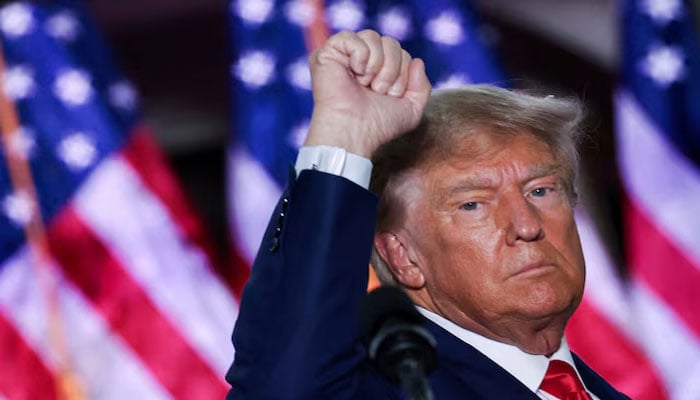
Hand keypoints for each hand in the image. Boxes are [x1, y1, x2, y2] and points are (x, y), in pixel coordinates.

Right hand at [305, 30, 430, 157]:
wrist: (355, 131)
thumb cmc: (379, 125)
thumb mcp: (411, 109)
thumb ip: (422, 86)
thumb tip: (417, 61)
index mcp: (377, 71)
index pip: (401, 53)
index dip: (402, 73)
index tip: (389, 95)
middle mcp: (360, 61)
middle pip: (390, 42)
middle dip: (391, 69)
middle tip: (378, 90)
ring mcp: (343, 56)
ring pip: (373, 36)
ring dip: (376, 64)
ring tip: (365, 84)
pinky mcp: (326, 53)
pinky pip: (351, 37)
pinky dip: (359, 56)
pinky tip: (353, 73)